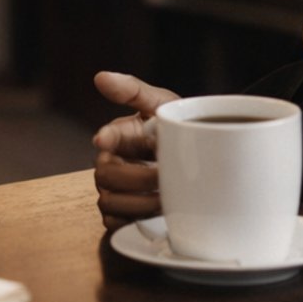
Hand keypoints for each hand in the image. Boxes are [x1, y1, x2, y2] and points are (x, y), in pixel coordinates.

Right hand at [90, 70, 177, 231]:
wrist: (202, 160)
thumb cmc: (177, 129)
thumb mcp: (161, 105)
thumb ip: (133, 90)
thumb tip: (101, 77)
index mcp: (119, 136)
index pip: (106, 136)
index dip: (107, 138)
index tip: (105, 139)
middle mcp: (112, 164)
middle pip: (105, 175)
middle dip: (136, 178)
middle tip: (163, 177)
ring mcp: (115, 191)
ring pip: (109, 203)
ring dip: (138, 203)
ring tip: (166, 199)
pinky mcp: (122, 215)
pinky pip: (116, 224)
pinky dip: (134, 222)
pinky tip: (157, 216)